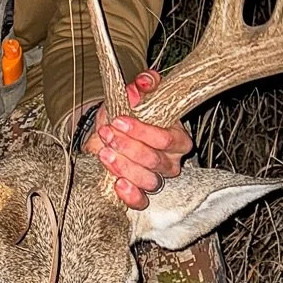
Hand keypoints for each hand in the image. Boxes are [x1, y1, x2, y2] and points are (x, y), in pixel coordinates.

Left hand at [82, 69, 193, 210]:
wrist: (109, 131)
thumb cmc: (126, 113)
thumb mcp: (132, 96)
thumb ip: (142, 86)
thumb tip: (144, 81)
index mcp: (177, 136)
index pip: (167, 139)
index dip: (142, 132)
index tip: (118, 120)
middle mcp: (171, 160)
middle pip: (155, 161)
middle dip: (128, 147)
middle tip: (107, 134)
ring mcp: (157, 178)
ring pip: (148, 180)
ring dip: (124, 166)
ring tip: (105, 152)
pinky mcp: (141, 193)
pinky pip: (141, 201)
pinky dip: (130, 195)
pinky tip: (118, 183)